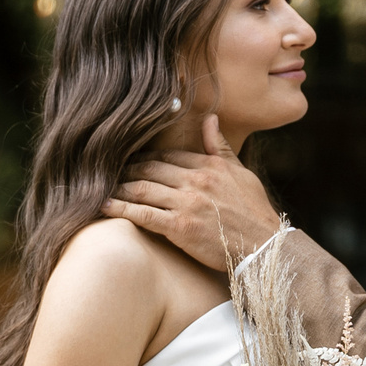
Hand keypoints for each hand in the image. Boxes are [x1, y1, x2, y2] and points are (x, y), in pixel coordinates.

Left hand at [102, 115, 283, 273]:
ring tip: (101, 188)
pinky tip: (104, 207)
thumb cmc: (255, 212)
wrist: (264, 246)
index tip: (130, 160)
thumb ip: (220, 147)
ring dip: (119, 187)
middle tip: (108, 172)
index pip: (168, 154)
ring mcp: (187, 203)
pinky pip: (143, 214)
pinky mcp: (179, 227)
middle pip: (150, 168)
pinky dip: (120, 209)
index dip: (145, 157)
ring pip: (142, 188)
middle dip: (126, 169)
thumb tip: (210, 119)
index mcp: (209, 166)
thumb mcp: (241, 173)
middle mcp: (196, 180)